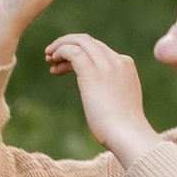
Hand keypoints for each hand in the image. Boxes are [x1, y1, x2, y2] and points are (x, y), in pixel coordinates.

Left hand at [43, 30, 153, 163]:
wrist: (127, 134)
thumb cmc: (122, 127)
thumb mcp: (119, 101)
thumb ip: (111, 91)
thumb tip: (99, 96)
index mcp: (126, 65)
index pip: (99, 49)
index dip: (80, 52)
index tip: (65, 64)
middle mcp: (117, 60)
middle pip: (88, 42)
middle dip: (68, 45)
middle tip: (52, 56)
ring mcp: (106, 65)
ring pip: (80, 42)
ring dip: (61, 46)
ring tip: (48, 58)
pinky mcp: (91, 72)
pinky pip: (72, 51)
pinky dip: (60, 52)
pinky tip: (53, 64)